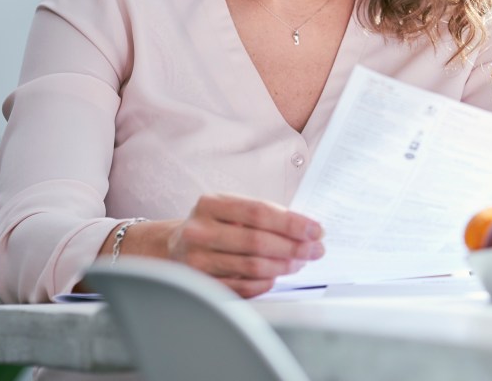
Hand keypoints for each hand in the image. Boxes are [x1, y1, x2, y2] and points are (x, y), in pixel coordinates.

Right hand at [165, 193, 324, 297]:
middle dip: (294, 247)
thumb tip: (306, 230)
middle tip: (315, 250)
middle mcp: (200, 231)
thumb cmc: (214, 225)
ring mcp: (197, 259)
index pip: (259, 212)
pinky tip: (276, 277)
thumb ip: (265, 215)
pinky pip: (241, 287)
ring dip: (283, 266)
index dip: (292, 223)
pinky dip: (264, 283)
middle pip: (257, 241)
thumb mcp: (232, 208)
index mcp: (211, 204)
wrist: (175, 246)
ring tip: (299, 263)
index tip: (316, 230)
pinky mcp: (200, 284)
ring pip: (251, 266)